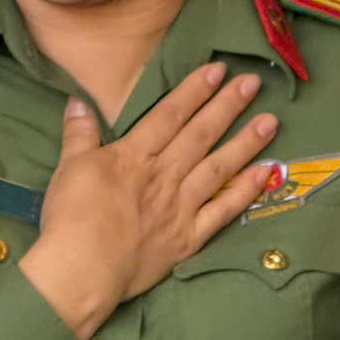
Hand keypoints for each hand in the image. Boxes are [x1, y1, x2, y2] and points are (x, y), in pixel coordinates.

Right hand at [19, 64, 281, 339]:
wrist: (81, 270)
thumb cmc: (70, 219)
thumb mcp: (68, 167)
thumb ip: (79, 133)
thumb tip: (78, 100)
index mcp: (134, 156)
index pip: (170, 115)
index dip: (195, 90)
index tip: (218, 69)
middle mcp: (164, 175)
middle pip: (201, 135)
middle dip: (228, 106)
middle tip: (253, 83)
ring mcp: (181, 207)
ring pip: (219, 168)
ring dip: (246, 142)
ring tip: (271, 121)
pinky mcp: (189, 238)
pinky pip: (223, 211)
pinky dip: (246, 192)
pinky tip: (265, 173)